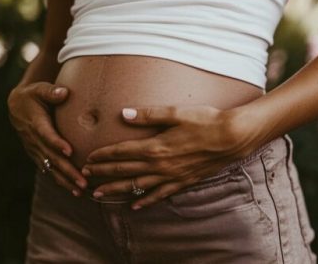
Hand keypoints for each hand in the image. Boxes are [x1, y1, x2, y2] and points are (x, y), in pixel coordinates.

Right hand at [7, 82, 86, 195]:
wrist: (16, 107)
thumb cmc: (33, 96)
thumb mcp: (39, 90)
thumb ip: (51, 92)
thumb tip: (64, 92)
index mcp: (36, 123)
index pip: (46, 134)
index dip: (56, 143)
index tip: (69, 152)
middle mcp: (34, 140)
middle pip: (51, 157)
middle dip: (67, 170)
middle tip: (82, 181)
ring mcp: (35, 150)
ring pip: (51, 167)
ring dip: (65, 180)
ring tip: (80, 190)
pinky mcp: (37, 155)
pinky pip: (49, 170)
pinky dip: (61, 180)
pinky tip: (74, 190)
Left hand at [81, 105, 260, 209]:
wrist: (232, 137)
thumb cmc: (206, 121)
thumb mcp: (175, 112)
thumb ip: (148, 115)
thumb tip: (123, 114)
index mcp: (155, 146)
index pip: (122, 152)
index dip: (103, 155)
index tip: (88, 157)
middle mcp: (160, 165)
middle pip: (125, 170)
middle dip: (103, 173)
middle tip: (84, 175)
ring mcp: (171, 176)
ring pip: (137, 186)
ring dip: (116, 189)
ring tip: (99, 194)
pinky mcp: (183, 181)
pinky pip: (159, 194)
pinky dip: (145, 201)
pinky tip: (134, 206)